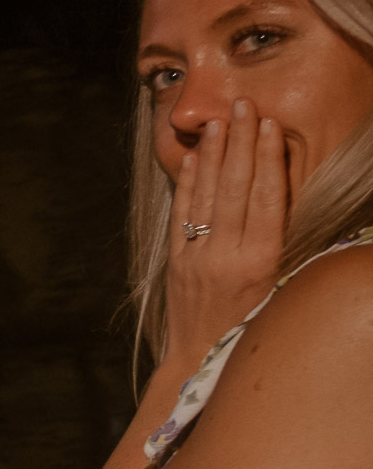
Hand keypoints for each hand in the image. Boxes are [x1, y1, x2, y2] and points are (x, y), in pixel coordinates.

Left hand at [164, 100, 286, 366]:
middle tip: (244, 105)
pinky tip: (192, 158)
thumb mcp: (282, 291)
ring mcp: (196, 258)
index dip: (267, 158)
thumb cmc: (254, 330)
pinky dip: (187, 184)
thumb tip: (293, 204)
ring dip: (212, 155)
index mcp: (260, 263)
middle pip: (234, 188)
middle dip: (240, 143)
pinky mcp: (175, 263)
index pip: (266, 198)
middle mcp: (225, 256)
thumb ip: (287, 248)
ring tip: (219, 120)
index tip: (270, 124)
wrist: (200, 364)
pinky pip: (182, 215)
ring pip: (205, 197)